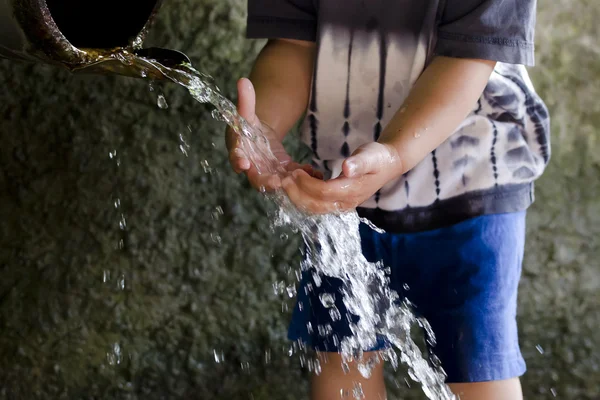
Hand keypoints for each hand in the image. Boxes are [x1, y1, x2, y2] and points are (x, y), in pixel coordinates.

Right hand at [226, 78, 321, 190]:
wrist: (256, 138)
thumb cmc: (247, 127)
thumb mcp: (247, 113)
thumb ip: (245, 99)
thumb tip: (243, 80)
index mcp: (239, 151)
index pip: (236, 158)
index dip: (238, 161)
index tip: (243, 163)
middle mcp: (252, 166)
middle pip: (256, 177)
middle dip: (265, 181)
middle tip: (275, 182)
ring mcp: (267, 171)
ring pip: (276, 181)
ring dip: (287, 182)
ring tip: (299, 178)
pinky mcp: (282, 172)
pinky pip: (291, 176)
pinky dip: (301, 175)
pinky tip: (313, 172)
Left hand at [281, 142, 401, 213]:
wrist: (387, 164)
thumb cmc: (378, 158)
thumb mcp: (371, 155)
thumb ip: (359, 163)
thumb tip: (347, 168)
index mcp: (352, 192)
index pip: (323, 192)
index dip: (306, 184)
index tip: (295, 171)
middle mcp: (346, 203)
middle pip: (314, 205)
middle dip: (296, 193)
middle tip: (285, 179)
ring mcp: (341, 205)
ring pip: (313, 207)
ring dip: (298, 196)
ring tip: (289, 180)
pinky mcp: (337, 203)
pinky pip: (317, 204)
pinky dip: (304, 195)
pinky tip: (303, 180)